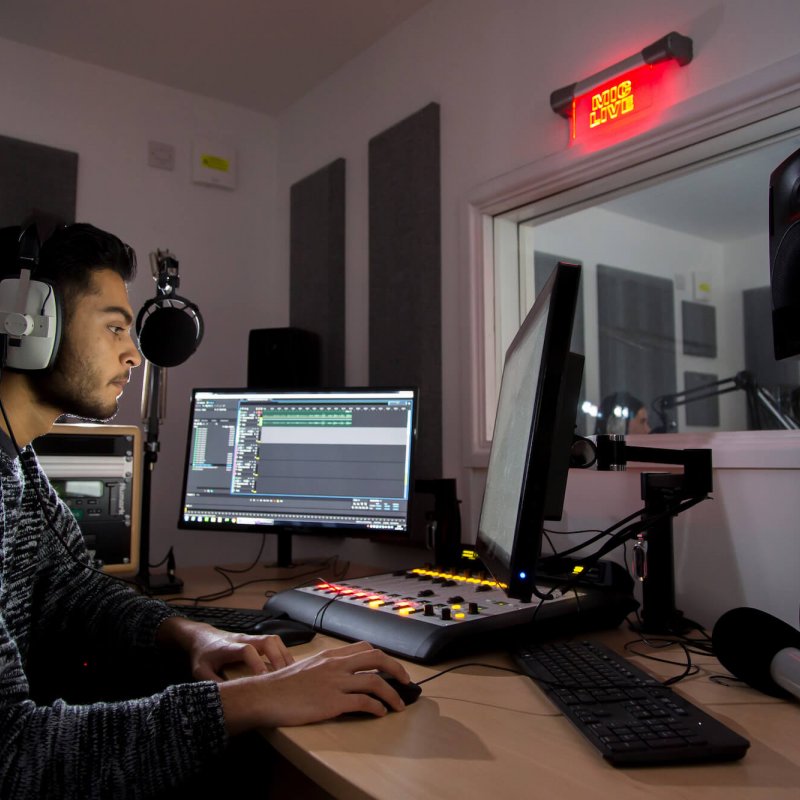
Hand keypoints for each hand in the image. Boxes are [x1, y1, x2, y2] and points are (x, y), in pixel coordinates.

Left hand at [157, 616, 292, 680]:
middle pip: (267, 641)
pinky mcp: (256, 640)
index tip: (264, 678)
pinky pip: (274, 642)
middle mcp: (244, 639)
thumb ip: (212, 683)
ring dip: (284, 654)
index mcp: (229, 647)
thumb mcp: (200, 671)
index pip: (247, 650)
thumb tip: (226, 700)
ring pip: (274, 640)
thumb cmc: (203, 655)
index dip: (257, 663)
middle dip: (278, 657)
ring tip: (291, 672)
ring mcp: (251, 638)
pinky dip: (283, 653)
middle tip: (284, 676)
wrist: (202, 636)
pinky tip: (287, 667)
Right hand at [219, 640, 411, 733]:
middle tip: (406, 682)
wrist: (265, 695)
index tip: (391, 667)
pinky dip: (377, 708)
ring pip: (375, 682)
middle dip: (396, 669)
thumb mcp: (307, 666)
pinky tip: (380, 713)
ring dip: (392, 694)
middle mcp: (336, 665)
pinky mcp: (332, 702)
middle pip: (376, 659)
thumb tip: (343, 676)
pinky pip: (363, 703)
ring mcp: (335, 683)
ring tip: (399, 705)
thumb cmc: (282, 685)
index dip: (383, 657)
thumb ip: (326, 668)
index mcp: (331, 656)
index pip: (365, 648)